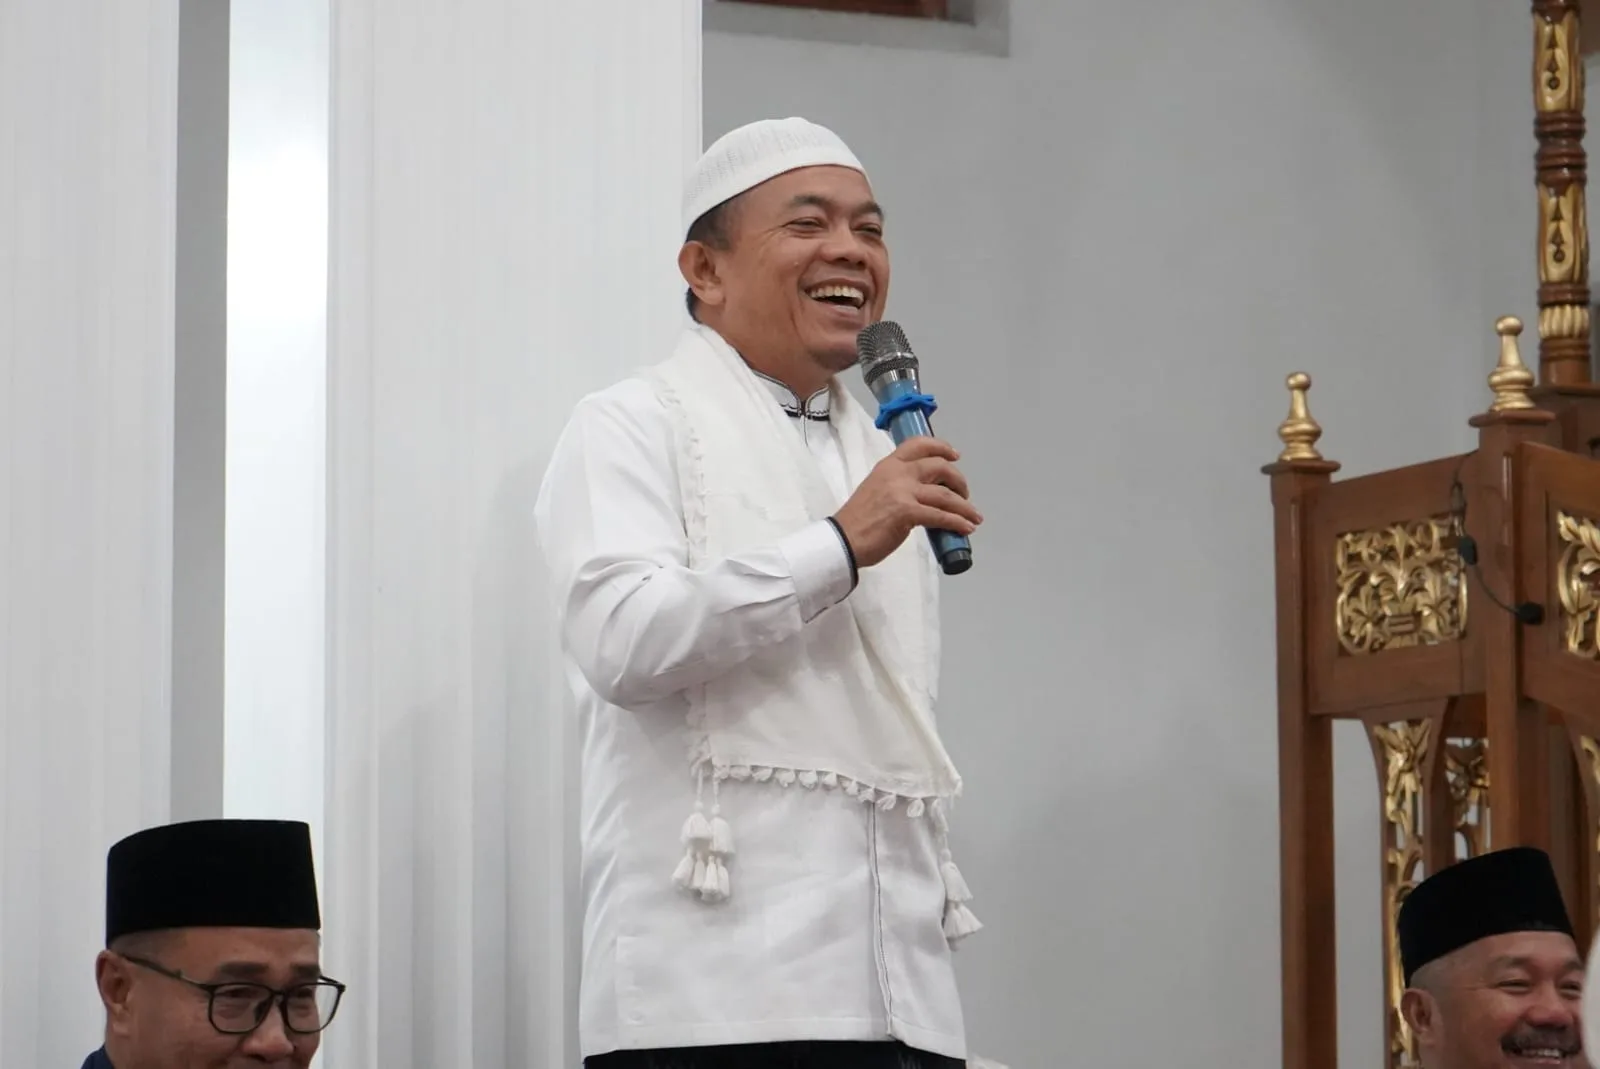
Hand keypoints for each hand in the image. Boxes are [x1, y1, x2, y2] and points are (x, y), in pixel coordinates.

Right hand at [833, 437, 981, 568]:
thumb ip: (897, 485)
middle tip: (964, 494)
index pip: (918, 444)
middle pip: (940, 467)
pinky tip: (966, 528)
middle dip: (959, 481)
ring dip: (965, 506)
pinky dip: (958, 522)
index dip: (941, 447)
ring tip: (974, 516)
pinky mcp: (907, 512)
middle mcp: (898, 472)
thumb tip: (922, 494)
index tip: (955, 456)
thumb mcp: (876, 489)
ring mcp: (903, 491)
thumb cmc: (858, 520)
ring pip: (945, 494)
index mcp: (889, 465)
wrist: (843, 540)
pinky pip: (941, 516)